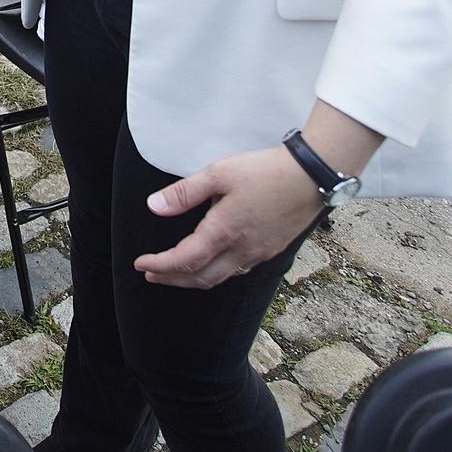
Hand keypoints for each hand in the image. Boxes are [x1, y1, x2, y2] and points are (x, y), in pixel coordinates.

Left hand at [134, 145, 322, 287]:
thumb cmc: (265, 172)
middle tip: (151, 274)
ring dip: (193, 278)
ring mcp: (258, 254)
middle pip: (200, 278)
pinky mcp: (271, 250)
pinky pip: (237, 271)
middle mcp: (241, 250)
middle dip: (172, 279)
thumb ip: (184, 193)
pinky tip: (211, 263)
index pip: (183, 261)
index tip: (140, 264)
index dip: (159, 266)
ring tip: (175, 273)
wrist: (311, 176)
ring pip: (220, 278)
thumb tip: (154, 206)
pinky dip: (215, 273)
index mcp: (224, 232)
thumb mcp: (219, 173)